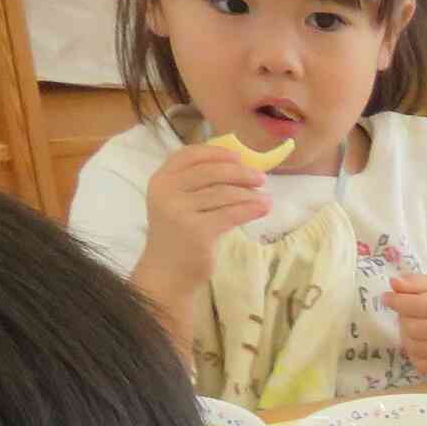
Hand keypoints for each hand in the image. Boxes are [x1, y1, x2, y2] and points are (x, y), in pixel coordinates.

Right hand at [143, 142, 269, 286]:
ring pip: (223, 193)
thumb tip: (239, 167)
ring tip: (265, 197)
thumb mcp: (180, 204)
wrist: (168, 272)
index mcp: (161, 180)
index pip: (189, 155)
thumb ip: (197, 185)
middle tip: (261, 178)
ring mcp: (179, 211)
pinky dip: (250, 209)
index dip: (216, 152)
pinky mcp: (197, 230)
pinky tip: (263, 208)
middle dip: (240, 172)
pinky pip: (230, 214)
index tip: (239, 156)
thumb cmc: (179, 236)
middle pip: (210, 172)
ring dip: (249, 193)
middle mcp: (166, 191)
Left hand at [385, 274, 426, 378]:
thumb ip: (416, 282)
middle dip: (403, 319)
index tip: (387, 298)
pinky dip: (414, 353)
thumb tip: (393, 284)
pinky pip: (420, 364)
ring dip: (406, 336)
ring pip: (413, 347)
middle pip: (412, 328)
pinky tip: (420, 343)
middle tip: (407, 314)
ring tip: (414, 328)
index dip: (396, 301)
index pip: (417, 305)